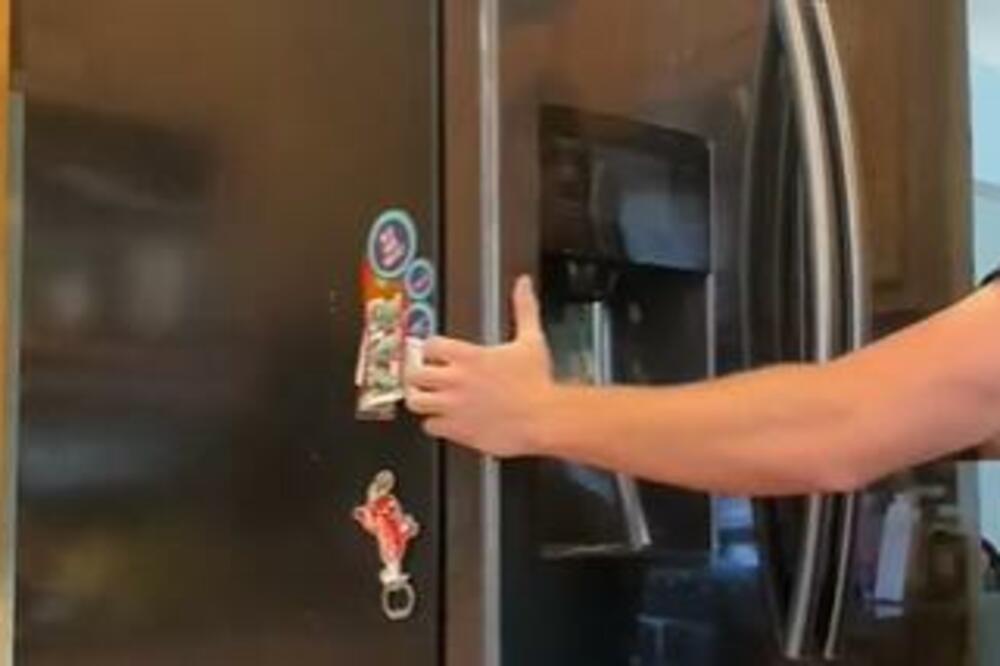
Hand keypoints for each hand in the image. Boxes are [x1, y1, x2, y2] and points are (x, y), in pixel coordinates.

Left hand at [406, 275, 554, 457]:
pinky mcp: (457, 429)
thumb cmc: (538, 383)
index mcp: (469, 356)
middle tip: (422, 377)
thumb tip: (524, 285)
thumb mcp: (531, 339)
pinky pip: (429, 427)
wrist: (543, 419)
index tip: (434, 353)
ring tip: (426, 398)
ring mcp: (453, 406)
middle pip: (414, 373)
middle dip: (417, 374)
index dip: (430, 349)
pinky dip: (434, 424)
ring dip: (419, 399)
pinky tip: (444, 421)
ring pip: (415, 401)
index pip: (430, 345)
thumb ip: (524, 308)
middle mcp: (455, 379)